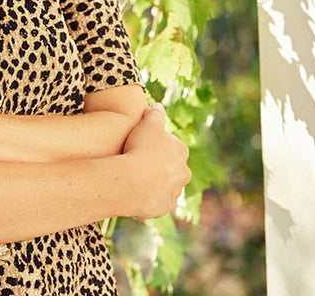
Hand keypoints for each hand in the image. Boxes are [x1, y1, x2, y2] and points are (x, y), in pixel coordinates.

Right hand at [121, 102, 191, 219]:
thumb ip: (155, 113)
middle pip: (170, 167)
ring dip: (153, 182)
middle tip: (137, 159)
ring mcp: (173, 193)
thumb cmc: (139, 148)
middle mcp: (183, 174)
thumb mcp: (147, 122)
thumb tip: (158, 106)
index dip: (154, 143)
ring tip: (133, 176)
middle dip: (158, 164)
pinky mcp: (163, 208)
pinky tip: (132, 189)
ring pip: (163, 185)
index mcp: (181, 152)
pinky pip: (154, 200)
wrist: (131, 181)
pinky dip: (146, 196)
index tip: (140, 143)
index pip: (170, 145)